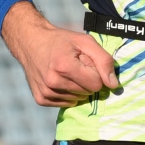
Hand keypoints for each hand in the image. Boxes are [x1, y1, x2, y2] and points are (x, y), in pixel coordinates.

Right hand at [1, 2, 120, 107]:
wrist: (30, 42)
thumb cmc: (61, 40)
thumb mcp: (85, 42)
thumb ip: (104, 61)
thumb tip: (114, 85)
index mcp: (65, 66)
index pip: (96, 84)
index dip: (95, 72)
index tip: (85, 62)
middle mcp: (53, 82)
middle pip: (87, 92)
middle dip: (86, 79)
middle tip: (75, 65)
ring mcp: (46, 92)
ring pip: (78, 100)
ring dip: (77, 87)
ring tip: (66, 72)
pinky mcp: (41, 99)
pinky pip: (66, 104)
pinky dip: (67, 93)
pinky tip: (59, 80)